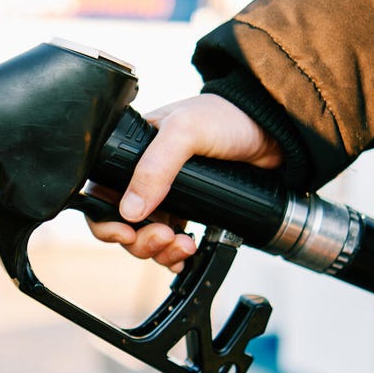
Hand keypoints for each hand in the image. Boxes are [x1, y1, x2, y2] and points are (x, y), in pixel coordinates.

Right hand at [86, 94, 281, 270]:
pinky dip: (174, 255)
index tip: (125, 233)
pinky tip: (187, 253)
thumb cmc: (227, 117)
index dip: (105, 219)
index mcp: (132, 153)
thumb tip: (129, 210)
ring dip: (160, 251)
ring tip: (184, 244)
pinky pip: (170, 242)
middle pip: (121, 224)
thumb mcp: (186, 131)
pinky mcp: (190, 211)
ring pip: (145, 238)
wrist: (272, 132)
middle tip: (164, 237)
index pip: (101, 192)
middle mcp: (145, 177)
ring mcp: (167, 196)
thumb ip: (155, 166)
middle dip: (139, 240)